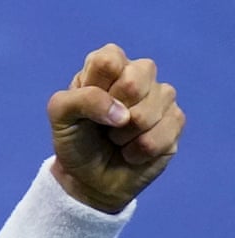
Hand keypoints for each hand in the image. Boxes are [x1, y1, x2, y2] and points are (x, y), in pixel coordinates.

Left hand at [45, 44, 183, 213]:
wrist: (90, 178)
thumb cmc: (75, 140)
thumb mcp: (60, 116)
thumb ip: (81, 100)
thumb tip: (123, 114)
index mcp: (105, 65)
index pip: (108, 59)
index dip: (98, 88)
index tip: (87, 108)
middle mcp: (137, 73)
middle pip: (135, 80)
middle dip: (114, 112)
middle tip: (104, 125)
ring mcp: (161, 96)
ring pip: (149, 111)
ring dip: (125, 135)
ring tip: (116, 139)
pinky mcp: (176, 120)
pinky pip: (164, 132)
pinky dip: (141, 150)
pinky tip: (132, 150)